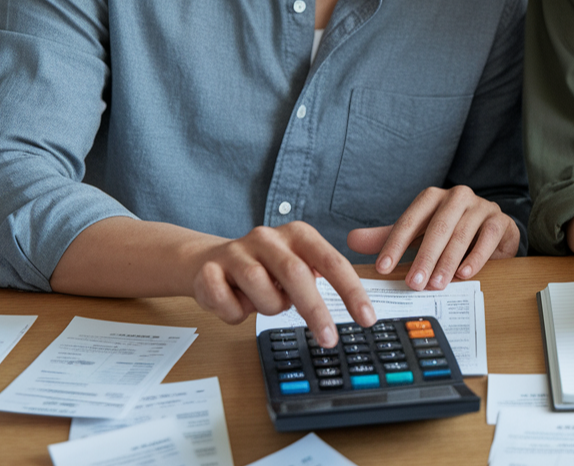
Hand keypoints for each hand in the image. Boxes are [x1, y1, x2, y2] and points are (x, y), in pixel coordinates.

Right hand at [189, 221, 375, 347]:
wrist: (206, 263)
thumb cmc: (263, 270)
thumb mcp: (295, 267)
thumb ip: (317, 279)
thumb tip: (352, 307)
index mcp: (298, 235)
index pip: (332, 262)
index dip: (351, 291)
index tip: (367, 318)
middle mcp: (269, 238)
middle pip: (297, 275)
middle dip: (315, 311)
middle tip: (330, 339)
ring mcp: (236, 251)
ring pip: (262, 293)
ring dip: (268, 308)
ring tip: (262, 302)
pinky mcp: (209, 270)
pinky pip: (229, 305)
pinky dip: (235, 313)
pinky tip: (234, 302)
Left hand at [346, 186, 519, 290]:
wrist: (492, 229)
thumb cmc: (451, 231)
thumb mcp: (419, 234)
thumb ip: (389, 237)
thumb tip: (352, 240)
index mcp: (432, 198)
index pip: (410, 220)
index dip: (395, 244)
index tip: (382, 268)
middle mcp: (456, 197)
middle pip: (437, 227)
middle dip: (424, 256)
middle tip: (413, 283)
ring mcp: (480, 206)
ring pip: (462, 233)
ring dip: (448, 261)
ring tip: (436, 284)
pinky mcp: (499, 220)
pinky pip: (488, 237)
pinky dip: (476, 257)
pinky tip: (465, 274)